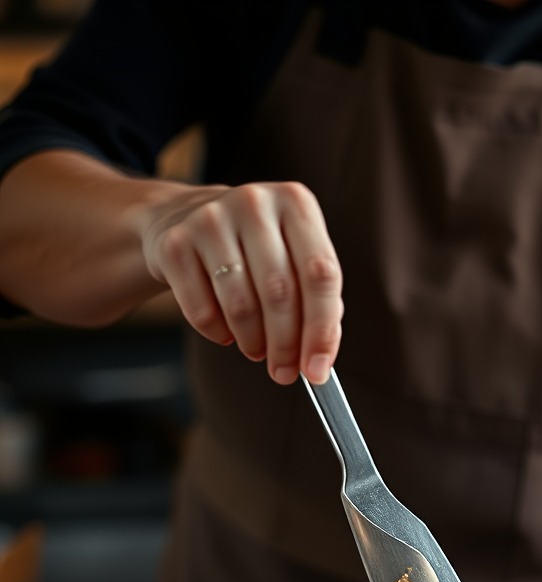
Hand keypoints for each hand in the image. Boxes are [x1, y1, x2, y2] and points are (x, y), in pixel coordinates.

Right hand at [140, 181, 342, 384]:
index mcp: (296, 204)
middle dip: (286, 345)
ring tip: (258, 350)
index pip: (321, 274)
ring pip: (241, 306)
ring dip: (253, 343)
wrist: (185, 216)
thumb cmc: (257, 248)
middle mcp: (254, 203)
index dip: (322, 330)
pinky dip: (219, 334)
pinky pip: (203, 311)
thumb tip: (320, 358)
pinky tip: (226, 331)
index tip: (318, 369)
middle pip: (280, 293)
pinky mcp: (174, 243)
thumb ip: (318, 302)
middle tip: (285, 372)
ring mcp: (210, 219)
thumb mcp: (295, 258)